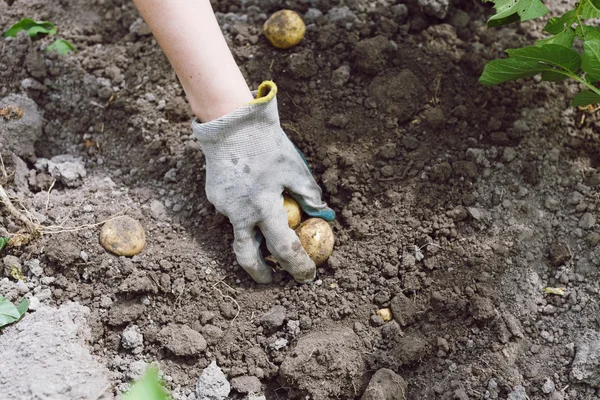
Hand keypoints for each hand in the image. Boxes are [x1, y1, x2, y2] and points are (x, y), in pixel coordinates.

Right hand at [192, 81, 334, 283]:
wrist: (231, 122)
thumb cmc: (267, 144)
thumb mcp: (294, 168)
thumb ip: (309, 194)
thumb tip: (323, 214)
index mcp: (263, 208)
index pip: (284, 249)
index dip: (298, 266)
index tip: (307, 276)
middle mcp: (239, 213)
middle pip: (246, 256)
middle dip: (260, 273)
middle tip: (272, 279)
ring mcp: (222, 205)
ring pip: (237, 234)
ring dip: (251, 245)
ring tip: (264, 243)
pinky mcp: (214, 195)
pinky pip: (230, 212)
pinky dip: (243, 214)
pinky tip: (250, 199)